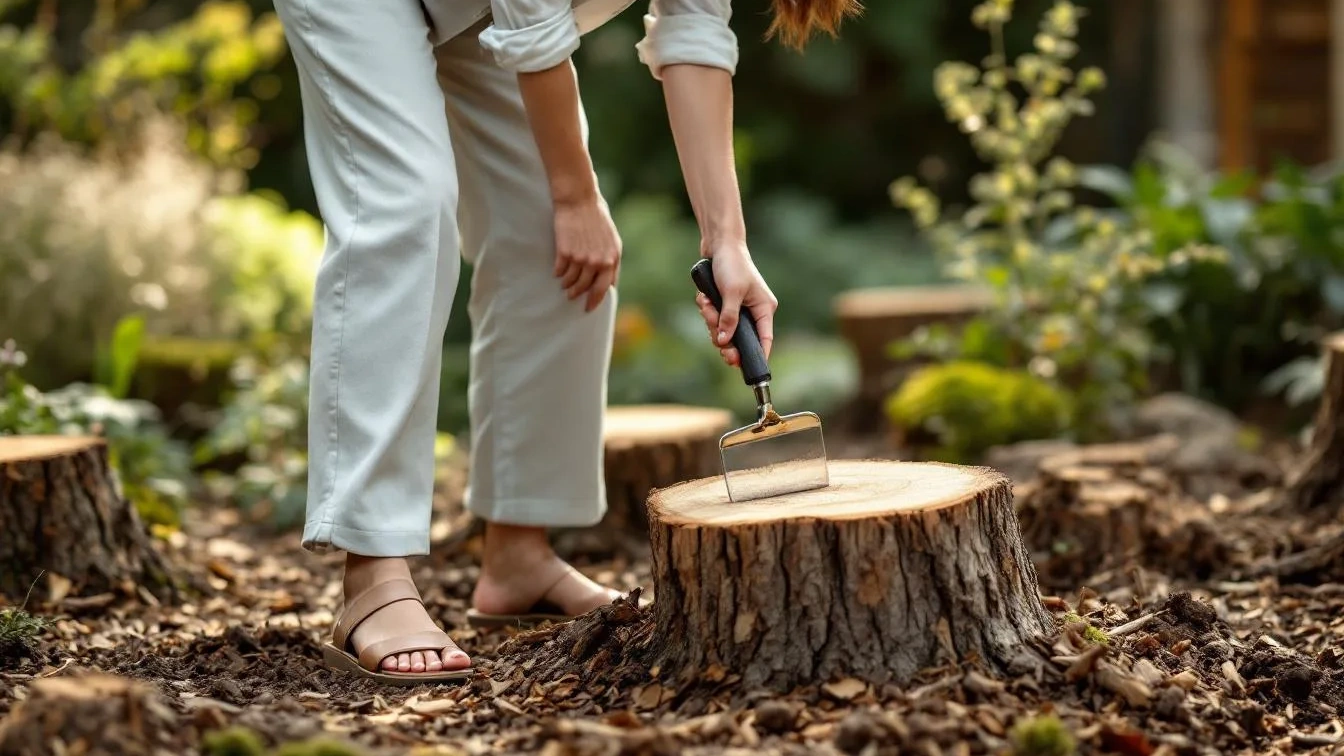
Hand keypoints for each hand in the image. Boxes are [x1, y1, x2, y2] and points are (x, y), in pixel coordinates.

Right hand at [554, 195, 621, 311]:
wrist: (579, 201)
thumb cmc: (598, 218)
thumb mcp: (613, 240)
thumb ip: (612, 261)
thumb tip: (611, 283)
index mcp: (611, 259)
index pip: (603, 289)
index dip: (595, 300)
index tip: (589, 307)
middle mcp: (597, 262)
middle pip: (585, 288)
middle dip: (578, 295)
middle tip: (571, 298)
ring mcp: (580, 258)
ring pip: (571, 282)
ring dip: (567, 286)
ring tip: (564, 286)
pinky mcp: (565, 253)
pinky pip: (560, 272)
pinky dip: (558, 274)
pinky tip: (557, 272)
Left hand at [694, 241, 777, 366]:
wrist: (718, 244)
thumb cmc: (732, 264)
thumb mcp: (731, 293)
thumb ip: (728, 319)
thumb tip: (723, 342)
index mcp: (764, 309)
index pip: (764, 339)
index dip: (757, 356)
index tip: (747, 369)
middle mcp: (753, 312)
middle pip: (740, 340)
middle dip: (724, 338)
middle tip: (718, 344)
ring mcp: (738, 310)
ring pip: (723, 331)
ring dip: (710, 321)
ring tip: (706, 304)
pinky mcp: (724, 306)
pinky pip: (713, 320)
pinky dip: (706, 312)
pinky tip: (704, 298)